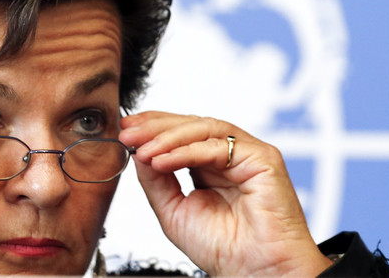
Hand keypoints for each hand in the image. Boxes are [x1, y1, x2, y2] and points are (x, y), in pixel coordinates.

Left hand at [119, 111, 331, 276]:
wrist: (257, 271)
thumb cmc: (226, 249)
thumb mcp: (174, 211)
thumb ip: (157, 181)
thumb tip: (138, 151)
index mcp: (213, 166)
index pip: (182, 135)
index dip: (154, 128)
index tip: (125, 130)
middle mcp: (232, 156)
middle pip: (193, 126)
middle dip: (156, 127)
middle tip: (128, 132)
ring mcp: (249, 154)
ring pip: (205, 129)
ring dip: (168, 136)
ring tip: (142, 148)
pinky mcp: (263, 158)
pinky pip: (219, 146)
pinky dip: (186, 151)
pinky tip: (162, 161)